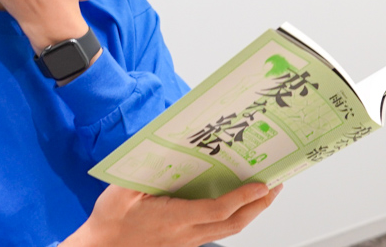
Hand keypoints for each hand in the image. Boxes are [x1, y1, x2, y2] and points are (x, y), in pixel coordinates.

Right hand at [61, 183, 282, 246]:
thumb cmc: (110, 222)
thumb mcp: (122, 189)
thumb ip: (145, 169)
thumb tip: (165, 147)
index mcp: (174, 219)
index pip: (219, 209)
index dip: (244, 197)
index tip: (262, 184)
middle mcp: (186, 234)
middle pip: (233, 223)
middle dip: (259, 205)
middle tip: (275, 187)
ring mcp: (186, 241)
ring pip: (227, 230)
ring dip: (249, 213)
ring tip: (261, 194)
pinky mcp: (182, 243)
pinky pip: (215, 231)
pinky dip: (231, 217)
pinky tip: (231, 205)